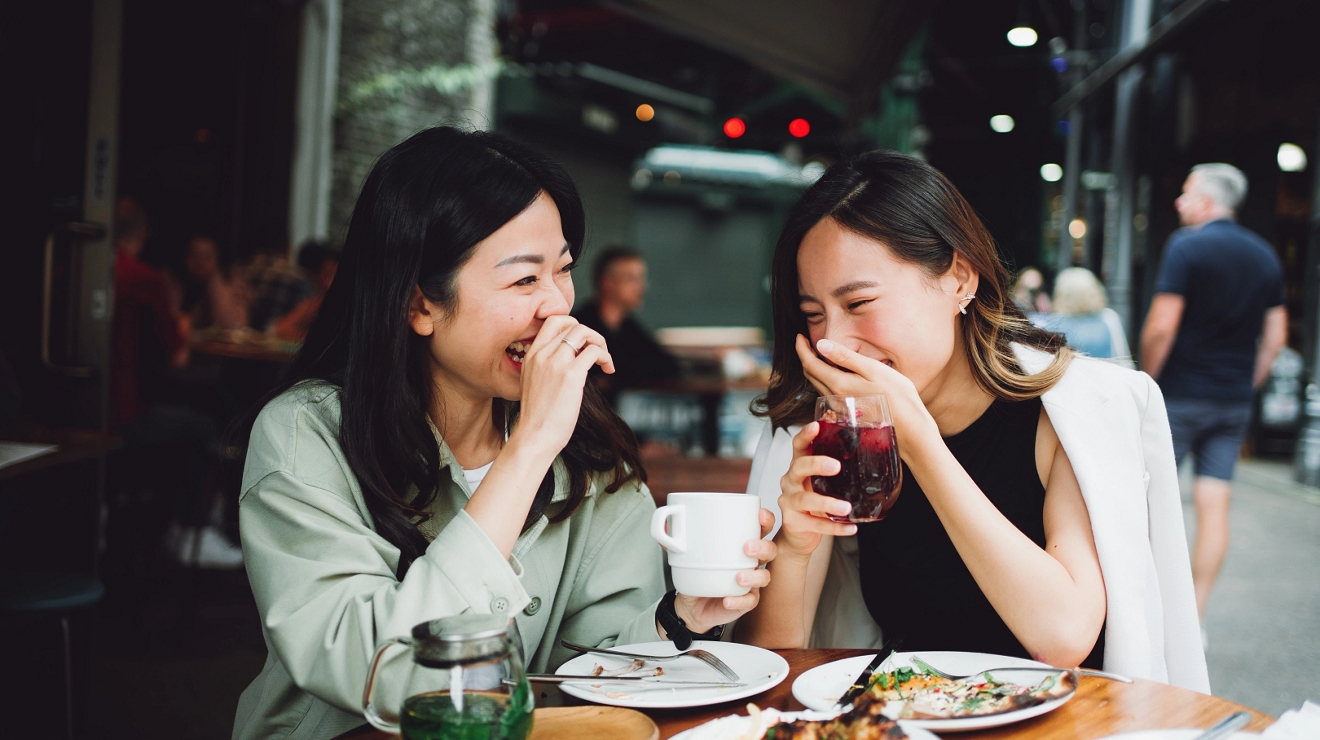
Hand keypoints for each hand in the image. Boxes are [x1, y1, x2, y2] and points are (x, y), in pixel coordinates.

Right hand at [509, 315, 614, 458]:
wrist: (534, 437)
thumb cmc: (538, 417)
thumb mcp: (534, 383)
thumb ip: (546, 367)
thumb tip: (573, 359)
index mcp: (531, 355)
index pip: (552, 321)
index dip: (572, 325)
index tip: (582, 343)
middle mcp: (542, 354)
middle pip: (571, 324)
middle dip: (589, 333)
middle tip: (597, 351)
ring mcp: (556, 363)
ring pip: (583, 332)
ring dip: (600, 342)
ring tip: (604, 360)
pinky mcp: (571, 375)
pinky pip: (594, 351)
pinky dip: (606, 357)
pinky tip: (608, 369)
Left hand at [673, 508, 777, 633]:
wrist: (690, 604)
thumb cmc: (696, 572)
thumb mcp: (685, 554)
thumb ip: (675, 541)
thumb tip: (664, 528)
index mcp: (741, 543)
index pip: (762, 527)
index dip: (765, 520)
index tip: (759, 515)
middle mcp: (750, 561)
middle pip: (770, 550)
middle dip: (763, 546)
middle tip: (746, 547)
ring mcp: (751, 582)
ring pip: (765, 576)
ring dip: (754, 575)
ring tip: (738, 577)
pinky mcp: (745, 601)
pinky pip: (750, 601)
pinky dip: (740, 600)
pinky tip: (727, 598)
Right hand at [776, 421, 856, 560]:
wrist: (799, 534)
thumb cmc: (813, 501)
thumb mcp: (822, 482)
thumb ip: (836, 469)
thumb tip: (870, 451)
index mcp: (798, 467)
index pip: (798, 446)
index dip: (805, 435)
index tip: (816, 426)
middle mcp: (790, 481)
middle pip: (799, 467)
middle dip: (816, 464)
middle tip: (836, 466)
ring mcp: (789, 502)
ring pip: (805, 499)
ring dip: (827, 502)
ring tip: (845, 507)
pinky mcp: (794, 522)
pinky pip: (815, 524)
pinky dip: (835, 527)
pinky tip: (851, 528)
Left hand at [796, 335, 937, 454]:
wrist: (910, 431)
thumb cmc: (897, 398)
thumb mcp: (873, 370)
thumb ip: (846, 357)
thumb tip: (821, 345)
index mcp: (838, 384)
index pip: (810, 364)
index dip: (801, 348)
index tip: (799, 337)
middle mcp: (834, 398)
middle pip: (811, 375)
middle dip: (805, 357)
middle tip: (806, 343)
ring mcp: (840, 409)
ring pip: (819, 385)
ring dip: (814, 369)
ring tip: (818, 355)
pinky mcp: (848, 414)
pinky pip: (829, 394)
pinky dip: (825, 380)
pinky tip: (835, 375)